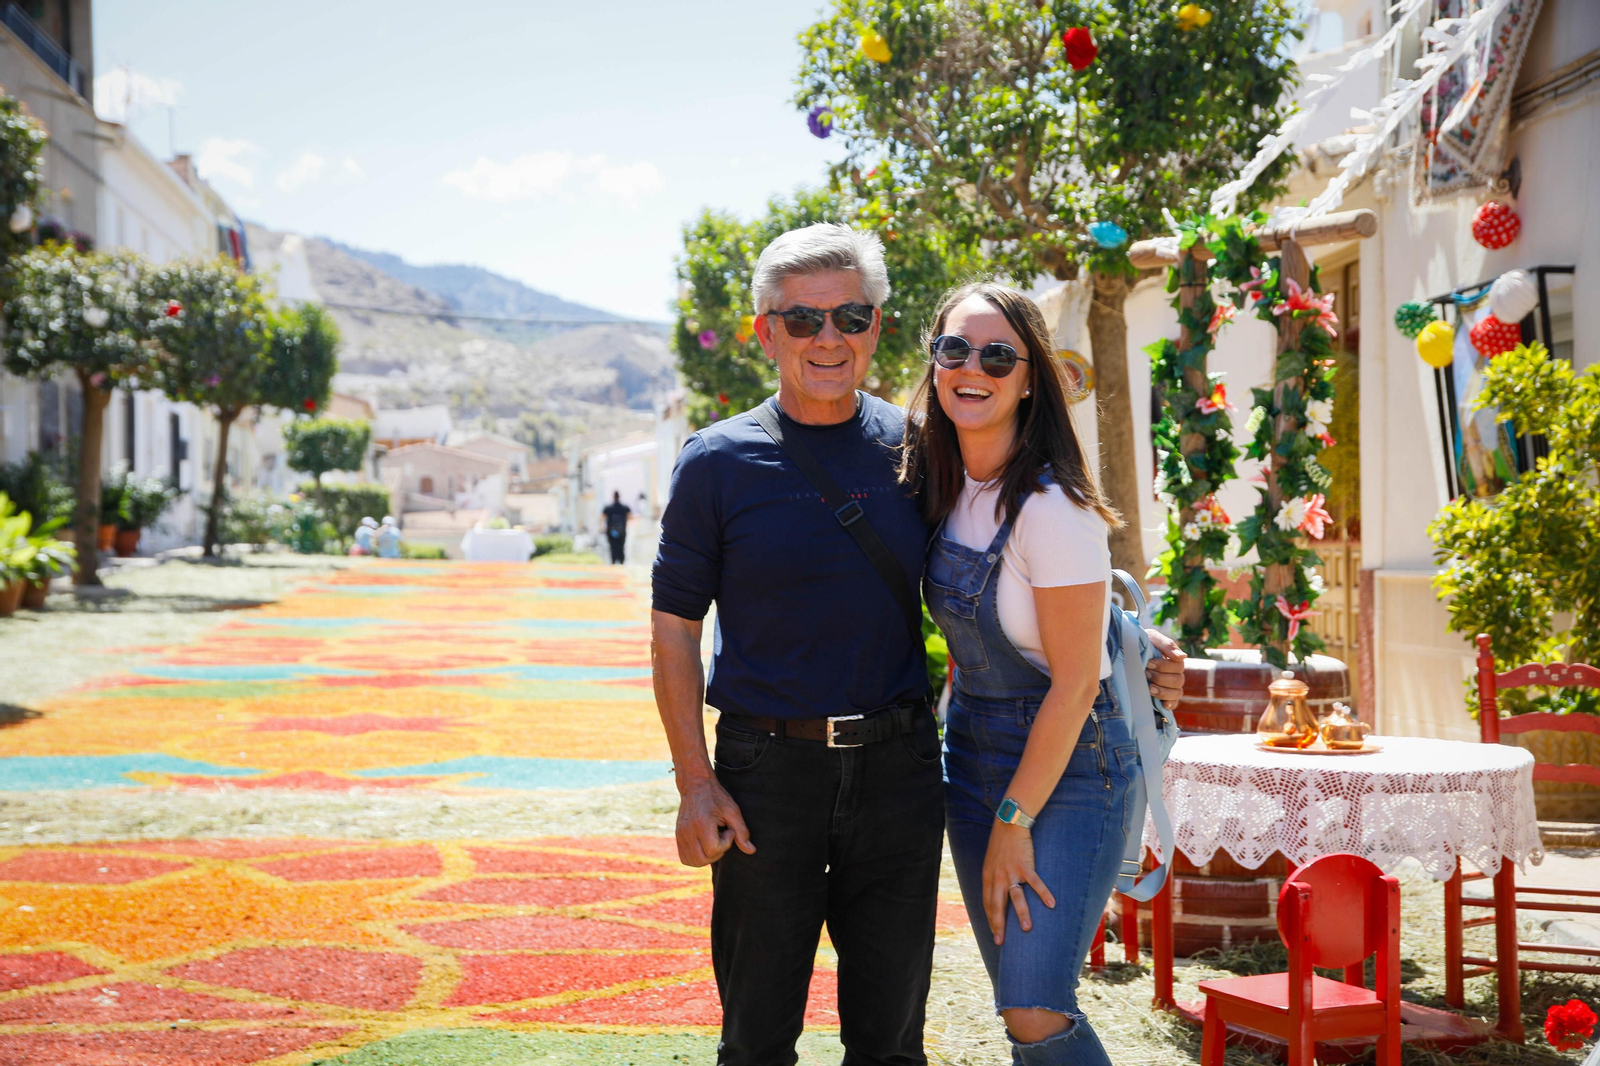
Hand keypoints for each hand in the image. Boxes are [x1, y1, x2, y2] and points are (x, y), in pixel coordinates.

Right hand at [675, 777, 753, 866]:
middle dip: (717, 853)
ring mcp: (680, 835)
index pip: (713, 850)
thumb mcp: (732, 811)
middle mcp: (687, 831)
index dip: (725, 843)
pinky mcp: (678, 836)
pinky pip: (685, 858)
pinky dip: (697, 857)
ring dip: (707, 857)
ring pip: (693, 862)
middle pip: (702, 859)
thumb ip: (742, 832)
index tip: (728, 829)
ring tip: (713, 839)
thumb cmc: (716, 797)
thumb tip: (751, 851)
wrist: (695, 785)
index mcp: (701, 824)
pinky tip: (705, 844)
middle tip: (721, 836)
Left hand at [982, 821, 1054, 944]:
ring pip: (1016, 897)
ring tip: (1027, 929)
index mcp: (988, 877)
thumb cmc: (1001, 844)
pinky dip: (1043, 893)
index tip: (995, 933)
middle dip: (999, 925)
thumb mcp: (991, 863)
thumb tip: (996, 892)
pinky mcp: (1024, 865)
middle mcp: (997, 877)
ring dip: (1022, 914)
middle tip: (1001, 941)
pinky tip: (1051, 904)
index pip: (987, 903)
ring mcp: (1011, 872)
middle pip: (997, 905)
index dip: (991, 919)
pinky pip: (1035, 882)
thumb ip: (993, 878)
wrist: (1008, 824)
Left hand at [1145, 629, 1186, 709]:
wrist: (1124, 651)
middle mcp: (1174, 674)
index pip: (1178, 666)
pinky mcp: (1164, 697)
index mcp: (1173, 660)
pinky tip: (1162, 704)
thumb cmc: (1141, 643)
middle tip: (1146, 674)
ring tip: (1149, 688)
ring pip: (1177, 693)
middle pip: (1178, 680)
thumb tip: (1183, 656)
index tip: (1149, 663)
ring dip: (1163, 691)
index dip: (1164, 666)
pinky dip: (1170, 704)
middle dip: (1160, 678)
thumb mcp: (1152, 638)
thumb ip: (1167, 645)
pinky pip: (1174, 703)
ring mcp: (1170, 686)